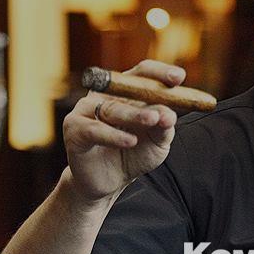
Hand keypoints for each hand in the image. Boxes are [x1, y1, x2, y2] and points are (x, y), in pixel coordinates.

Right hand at [62, 60, 182, 202]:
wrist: (108, 182)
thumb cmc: (135, 154)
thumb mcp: (157, 141)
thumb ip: (164, 127)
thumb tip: (169, 114)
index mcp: (127, 92)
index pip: (143, 72)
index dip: (160, 72)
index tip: (179, 77)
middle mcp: (105, 96)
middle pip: (127, 87)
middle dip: (148, 94)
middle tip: (164, 106)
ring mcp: (86, 110)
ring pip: (112, 108)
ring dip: (134, 114)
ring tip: (152, 121)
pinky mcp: (74, 130)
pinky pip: (94, 129)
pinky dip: (113, 135)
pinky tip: (129, 141)